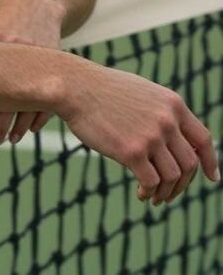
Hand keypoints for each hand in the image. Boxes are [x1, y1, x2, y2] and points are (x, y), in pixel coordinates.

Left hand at [0, 0, 62, 158]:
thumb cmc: (0, 21)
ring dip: (16, 126)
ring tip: (5, 139)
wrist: (36, 1)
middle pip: (5, 102)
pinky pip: (49, 98)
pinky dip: (37, 116)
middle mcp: (15, 49)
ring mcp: (40, 55)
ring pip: (29, 103)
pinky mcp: (57, 61)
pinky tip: (27, 128)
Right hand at [61, 59, 220, 204]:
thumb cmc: (103, 89)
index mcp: (173, 104)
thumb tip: (173, 135)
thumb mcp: (142, 92)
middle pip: (189, 163)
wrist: (76, 87)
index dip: (210, 161)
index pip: (203, 139)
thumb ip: (161, 111)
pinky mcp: (132, 151)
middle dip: (182, 184)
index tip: (212, 178)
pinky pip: (151, 182)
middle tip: (169, 193)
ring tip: (154, 196)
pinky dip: (150, 192)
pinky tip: (141, 193)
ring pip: (172, 176)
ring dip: (166, 192)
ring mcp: (151, 136)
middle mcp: (167, 120)